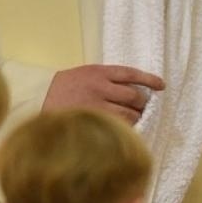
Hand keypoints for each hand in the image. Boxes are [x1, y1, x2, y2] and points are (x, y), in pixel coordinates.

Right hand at [43, 65, 165, 123]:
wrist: (40, 98)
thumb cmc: (65, 87)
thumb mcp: (86, 74)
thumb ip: (108, 80)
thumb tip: (135, 89)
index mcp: (99, 72)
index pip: (131, 74)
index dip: (149, 79)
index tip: (161, 85)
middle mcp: (100, 88)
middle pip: (134, 96)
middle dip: (142, 103)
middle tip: (142, 107)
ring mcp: (96, 107)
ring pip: (129, 115)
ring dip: (135, 117)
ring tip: (132, 118)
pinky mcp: (92, 123)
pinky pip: (117, 128)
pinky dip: (124, 129)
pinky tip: (124, 130)